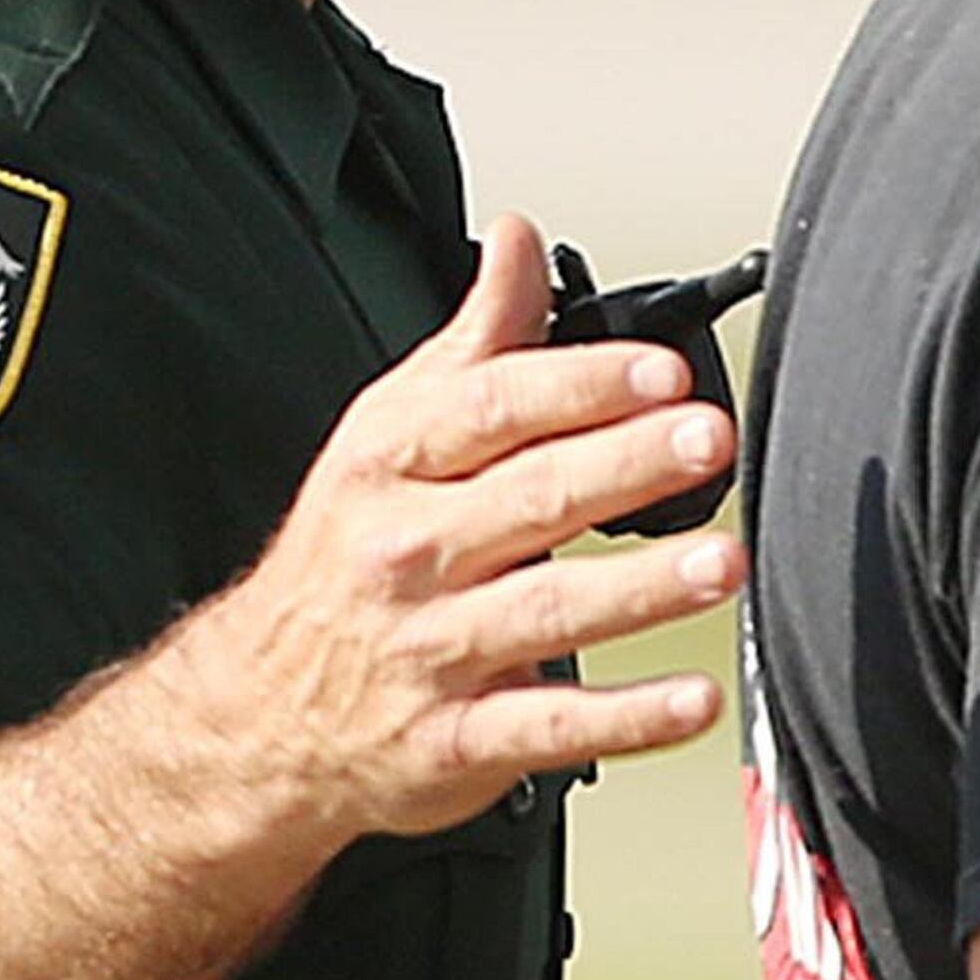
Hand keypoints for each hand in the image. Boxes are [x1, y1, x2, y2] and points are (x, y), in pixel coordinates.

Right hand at [170, 214, 742, 856]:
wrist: (258, 713)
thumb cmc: (344, 560)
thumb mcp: (390, 433)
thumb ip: (475, 341)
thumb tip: (518, 240)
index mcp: (393, 465)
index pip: (490, 411)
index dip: (579, 385)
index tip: (661, 369)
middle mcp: (410, 553)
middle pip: (529, 499)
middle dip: (625, 465)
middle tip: (705, 439)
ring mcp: (433, 649)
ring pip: (545, 611)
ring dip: (641, 589)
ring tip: (721, 562)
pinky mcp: (457, 739)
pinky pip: (550, 726)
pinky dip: (626, 719)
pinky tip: (693, 700)